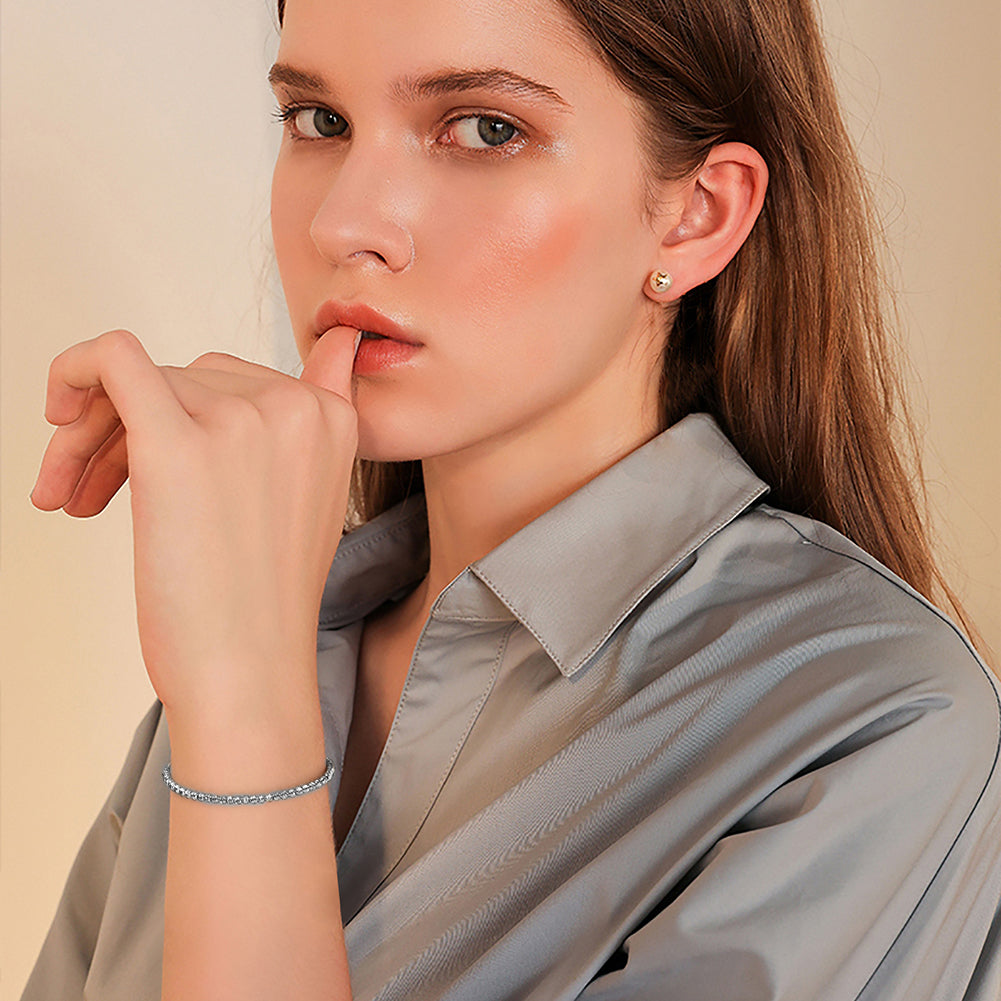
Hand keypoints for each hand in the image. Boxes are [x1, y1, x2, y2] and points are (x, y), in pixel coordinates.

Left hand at [31, 329, 358, 723]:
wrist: (248, 671)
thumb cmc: (261, 602)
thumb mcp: (309, 496)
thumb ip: (314, 420)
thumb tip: (342, 341)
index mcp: (330, 418)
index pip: (235, 380)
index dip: (186, 411)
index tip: (154, 455)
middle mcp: (294, 407)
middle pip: (185, 378)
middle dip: (131, 426)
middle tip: (94, 492)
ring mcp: (240, 422)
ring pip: (141, 382)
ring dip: (95, 434)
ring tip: (78, 497)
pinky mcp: (178, 444)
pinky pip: (114, 361)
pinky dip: (75, 368)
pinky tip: (55, 408)